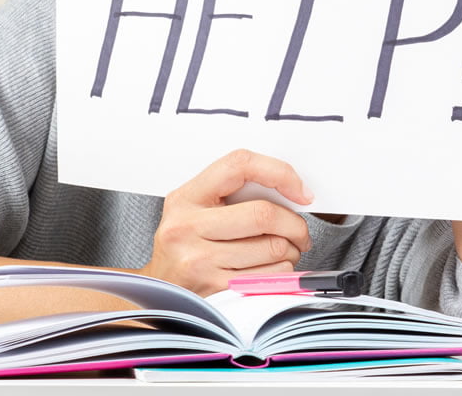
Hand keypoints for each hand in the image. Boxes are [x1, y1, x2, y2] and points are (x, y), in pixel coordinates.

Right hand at [138, 149, 313, 296]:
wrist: (162, 296)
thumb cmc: (184, 250)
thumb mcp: (192, 212)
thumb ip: (230, 196)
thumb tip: (288, 192)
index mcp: (184, 199)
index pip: (239, 166)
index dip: (279, 173)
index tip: (300, 191)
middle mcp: (187, 227)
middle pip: (263, 214)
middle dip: (295, 225)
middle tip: (298, 232)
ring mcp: (200, 260)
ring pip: (274, 248)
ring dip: (290, 251)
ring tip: (279, 252)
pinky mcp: (217, 289)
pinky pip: (271, 276)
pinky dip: (282, 273)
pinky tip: (270, 271)